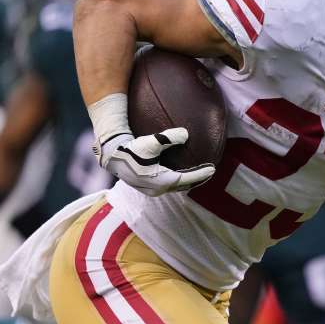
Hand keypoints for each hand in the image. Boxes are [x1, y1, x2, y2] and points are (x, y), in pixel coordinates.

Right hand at [95, 130, 214, 196]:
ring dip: (187, 181)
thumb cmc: (130, 148)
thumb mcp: (151, 141)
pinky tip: (181, 171)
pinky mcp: (146, 186)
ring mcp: (151, 190)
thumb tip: (186, 134)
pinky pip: (168, 184)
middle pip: (182, 186)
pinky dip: (178, 179)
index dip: (201, 174)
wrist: (111, 155)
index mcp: (160, 181)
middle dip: (197, 179)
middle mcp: (157, 189)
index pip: (186, 179)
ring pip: (175, 186)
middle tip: (209, 171)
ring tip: (199, 173)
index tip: (213, 168)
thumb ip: (169, 137)